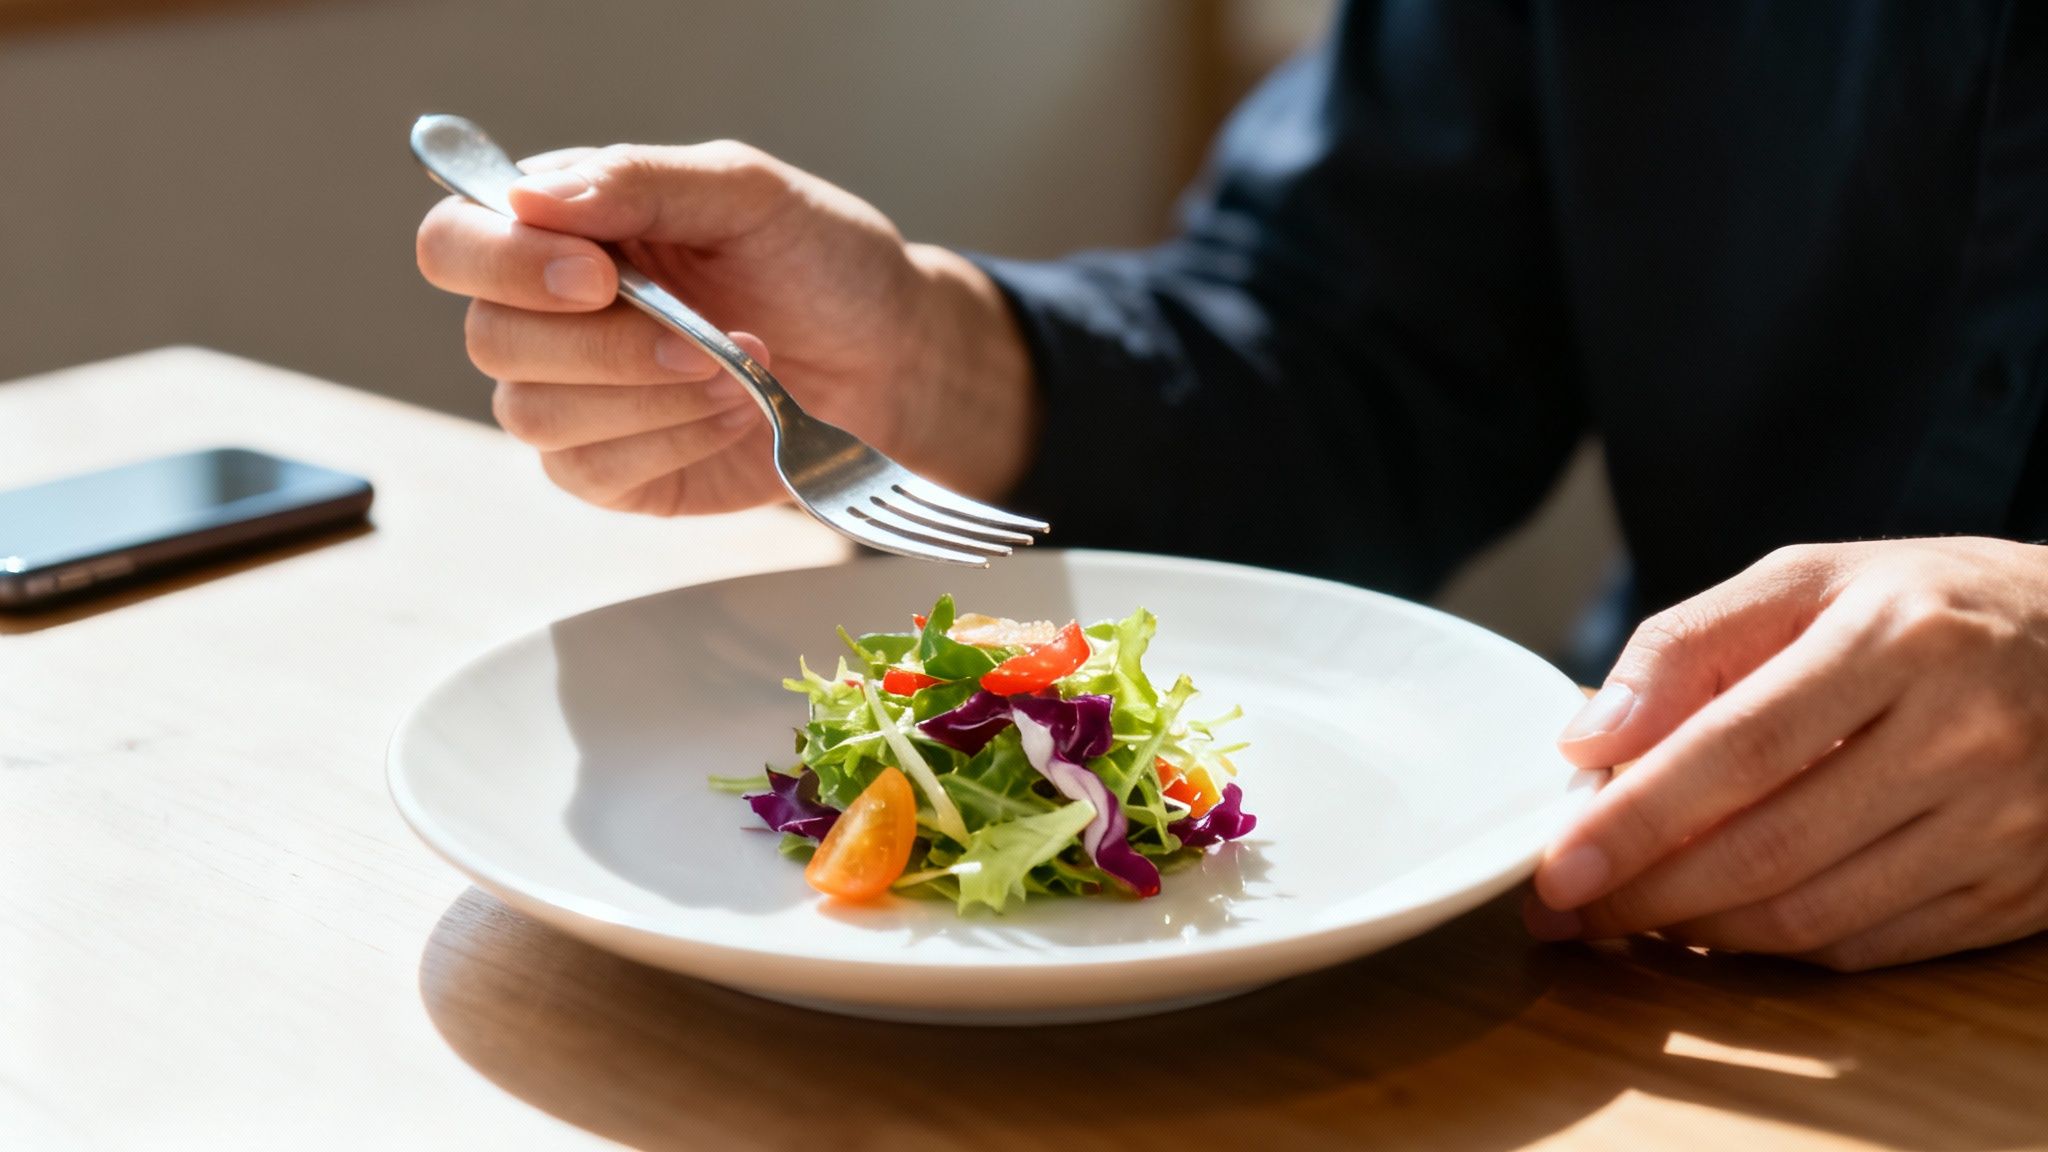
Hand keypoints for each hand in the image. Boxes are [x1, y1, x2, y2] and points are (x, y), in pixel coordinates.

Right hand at [415, 141, 1035, 514]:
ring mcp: (573, 397)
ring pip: (534, 416)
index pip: (457, 241)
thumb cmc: (821, 263)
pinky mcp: (610, 470)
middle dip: (605, 347)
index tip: (600, 276)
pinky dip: (669, 443)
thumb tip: (529, 195)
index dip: (506, 264)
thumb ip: (639, 182)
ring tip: (737, 375)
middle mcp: (548, 312)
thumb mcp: (747, 192)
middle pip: (488, 339)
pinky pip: (588, 472)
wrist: (889, 358)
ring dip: (650, 398)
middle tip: (705, 340)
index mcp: (562, 227)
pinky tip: (733, 415)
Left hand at [1526, 537, 2047, 969]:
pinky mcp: (2019, 890)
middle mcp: (1962, 736)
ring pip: (1814, 916)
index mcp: (1899, 639)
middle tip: (1564, 910)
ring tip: (1626, 916)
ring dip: (1699, 933)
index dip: (1635, 819)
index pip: (1737, 749)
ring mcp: (2002, 824)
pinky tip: (1718, 927)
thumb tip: (1588, 739)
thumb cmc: (1927, 606)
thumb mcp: (1809, 578)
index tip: (1555, 866)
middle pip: (1770, 849)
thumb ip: (1686, 646)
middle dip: (1646, 895)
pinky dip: (1775, 949)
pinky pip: (1870, 947)